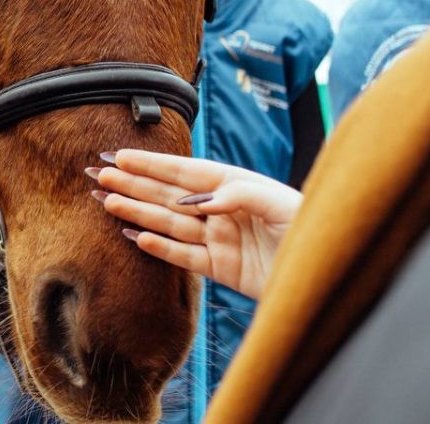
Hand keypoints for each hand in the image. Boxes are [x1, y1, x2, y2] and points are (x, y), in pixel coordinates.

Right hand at [87, 149, 301, 298]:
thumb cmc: (312, 227)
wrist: (329, 272)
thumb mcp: (279, 202)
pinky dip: (159, 247)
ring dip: (138, 212)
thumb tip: (198, 203)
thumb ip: (237, 195)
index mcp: (234, 185)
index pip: (185, 172)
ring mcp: (219, 239)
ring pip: (169, 223)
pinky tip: (136, 237)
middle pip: (168, 195)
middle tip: (99, 176)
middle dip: (134, 185)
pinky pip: (183, 256)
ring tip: (108, 202)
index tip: (121, 157)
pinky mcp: (221, 269)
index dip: (152, 164)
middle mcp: (221, 210)